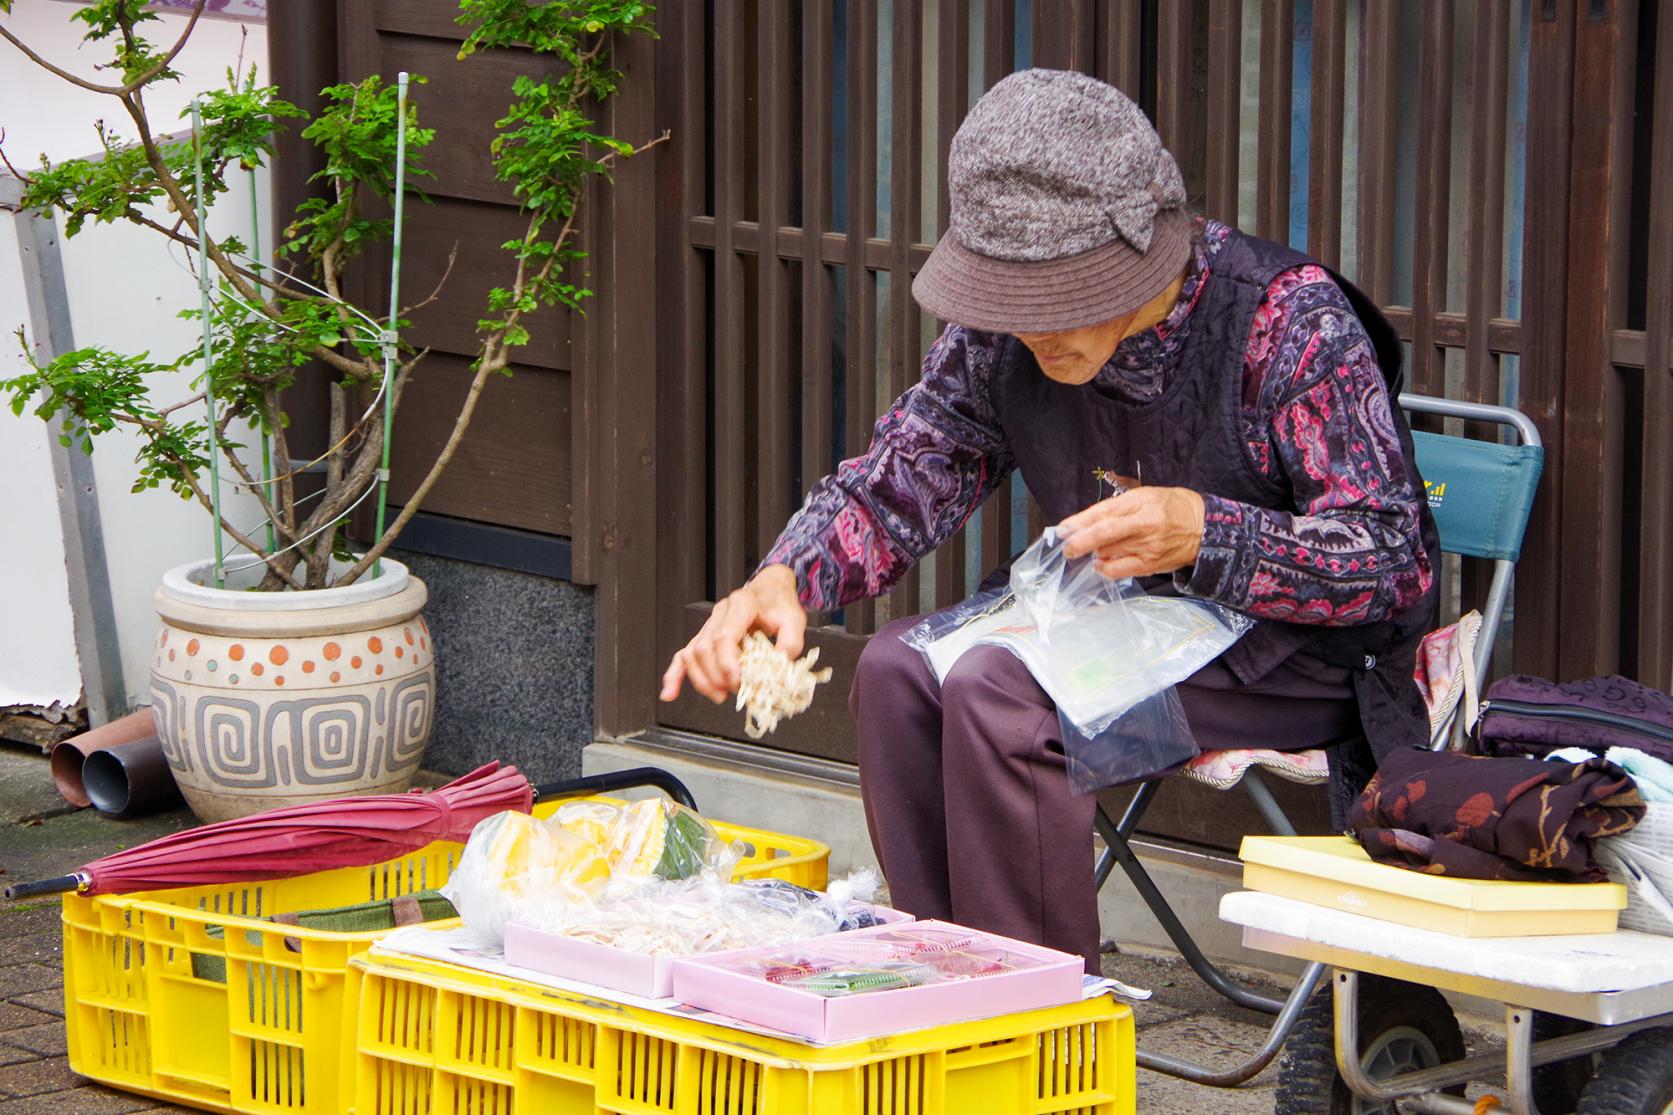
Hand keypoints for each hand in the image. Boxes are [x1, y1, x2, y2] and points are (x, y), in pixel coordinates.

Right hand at [659, 565, 807, 703]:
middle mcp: (720, 613)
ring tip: (719, 696)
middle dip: (715, 675)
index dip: (726, 662)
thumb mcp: (795, 619)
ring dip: (701, 679)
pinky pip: (683, 655)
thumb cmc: (780, 605)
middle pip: (704, 647)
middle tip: (735, 691)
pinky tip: (670, 693)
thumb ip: (790, 642)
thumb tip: (778, 667)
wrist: (770, 590)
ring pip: (691, 653)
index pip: (724, 635)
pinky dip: (675, 675)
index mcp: (741, 605)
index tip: (736, 681)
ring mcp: (708, 624)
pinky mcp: (704, 636)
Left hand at [1057, 486, 1205, 579]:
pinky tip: (1102, 563)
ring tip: (1093, 549)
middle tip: (1067, 547)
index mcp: (1142, 502)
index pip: (1104, 512)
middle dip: (1079, 542)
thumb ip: (1116, 508)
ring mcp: (1148, 546)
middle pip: (1103, 534)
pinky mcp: (1150, 564)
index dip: (1079, 522)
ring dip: (1094, 552)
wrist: (1206, 529)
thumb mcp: (1145, 496)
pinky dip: (1105, 568)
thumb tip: (1085, 522)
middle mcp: (1144, 524)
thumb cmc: (1172, 508)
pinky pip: (1118, 570)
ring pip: (1108, 552)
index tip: (1062, 529)